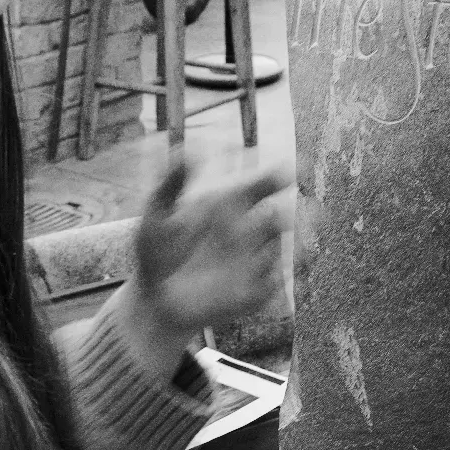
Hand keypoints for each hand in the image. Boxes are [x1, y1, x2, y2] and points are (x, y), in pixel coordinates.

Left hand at [114, 154, 293, 378]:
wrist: (152, 300)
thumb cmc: (155, 252)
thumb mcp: (157, 214)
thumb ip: (172, 183)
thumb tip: (185, 149)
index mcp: (229, 207)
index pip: (262, 187)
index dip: (278, 178)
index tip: (288, 173)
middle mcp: (247, 233)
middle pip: (281, 219)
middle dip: (295, 215)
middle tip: (294, 215)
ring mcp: (252, 263)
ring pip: (284, 251)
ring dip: (296, 248)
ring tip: (297, 248)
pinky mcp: (252, 294)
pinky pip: (274, 286)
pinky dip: (283, 281)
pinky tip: (280, 278)